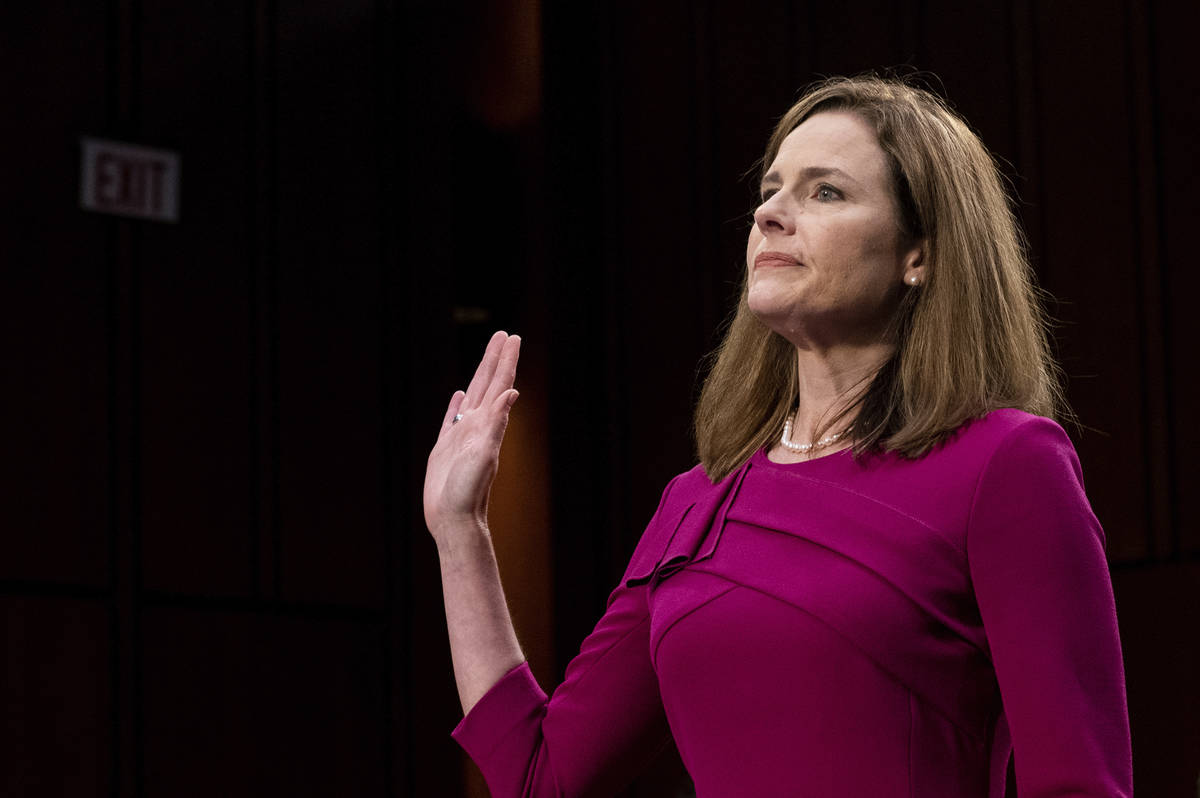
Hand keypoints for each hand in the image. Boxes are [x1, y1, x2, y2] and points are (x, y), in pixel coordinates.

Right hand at [423, 331, 520, 542]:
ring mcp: (462, 437)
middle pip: (488, 384)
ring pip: (471, 397)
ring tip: (486, 358)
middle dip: (496, 359)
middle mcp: (478, 427)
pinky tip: (458, 396)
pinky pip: (451, 419)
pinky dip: (456, 405)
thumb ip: (497, 424)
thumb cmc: (468, 492)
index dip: (506, 361)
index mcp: (488, 425)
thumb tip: (512, 392)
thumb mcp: (485, 455)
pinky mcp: (445, 449)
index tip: (512, 337)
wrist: (454, 521)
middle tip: (503, 335)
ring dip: (480, 376)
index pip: (500, 384)